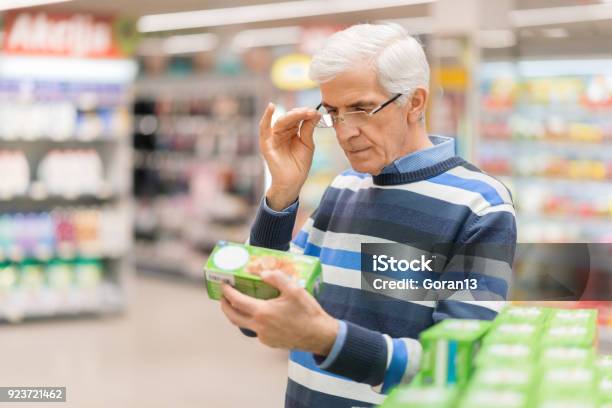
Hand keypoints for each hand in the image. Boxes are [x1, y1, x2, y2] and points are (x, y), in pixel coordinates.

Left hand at [220, 270, 337, 355]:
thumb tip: (262, 273)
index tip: (223, 284)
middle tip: (223, 296)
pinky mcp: (269, 342)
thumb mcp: (294, 289)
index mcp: (262, 312)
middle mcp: (259, 327)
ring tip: (239, 304)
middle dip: (224, 305)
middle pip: (233, 316)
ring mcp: (263, 337)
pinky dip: (253, 321)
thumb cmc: (307, 312)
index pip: (236, 301)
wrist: (318, 335)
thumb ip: (276, 278)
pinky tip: (261, 314)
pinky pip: (256, 330)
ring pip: (243, 325)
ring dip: (237, 314)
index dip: (227, 291)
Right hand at [259, 103, 319, 210]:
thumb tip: (315, 113)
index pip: (297, 118)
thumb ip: (308, 129)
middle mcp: (281, 132)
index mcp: (291, 132)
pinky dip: (266, 117)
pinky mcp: (266, 143)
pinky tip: (271, 107)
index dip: (305, 114)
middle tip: (311, 111)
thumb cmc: (299, 165)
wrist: (293, 182)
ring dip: (292, 115)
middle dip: (301, 113)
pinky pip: (264, 128)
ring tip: (303, 112)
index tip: (315, 112)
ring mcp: (273, 137)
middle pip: (290, 118)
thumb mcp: (307, 144)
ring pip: (281, 121)